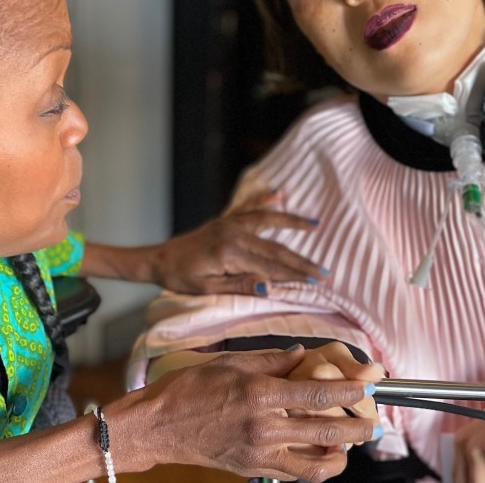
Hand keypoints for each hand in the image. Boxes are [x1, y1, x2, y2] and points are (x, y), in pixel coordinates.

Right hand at [112, 346, 377, 481]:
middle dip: (358, 427)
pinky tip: (321, 455)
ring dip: (340, 456)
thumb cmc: (188, 390)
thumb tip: (302, 354)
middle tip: (374, 422)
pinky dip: (313, 467)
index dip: (349, 391)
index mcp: (260, 394)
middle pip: (326, 431)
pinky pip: (294, 474)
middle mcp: (264, 426)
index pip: (317, 395)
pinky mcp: (252, 469)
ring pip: (315, 464)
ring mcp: (259, 453)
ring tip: (351, 445)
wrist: (157, 426)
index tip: (369, 385)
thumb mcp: (229, 363)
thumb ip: (270, 360)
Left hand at [152, 189, 324, 294]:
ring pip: (268, 220)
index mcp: (229, 253)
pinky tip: (279, 194)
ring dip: (292, 222)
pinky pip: (249, 206)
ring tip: (315, 223)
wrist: (160, 259)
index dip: (294, 275)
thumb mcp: (207, 289)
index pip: (269, 267)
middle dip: (301, 260)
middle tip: (324, 270)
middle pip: (275, 248)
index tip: (316, 281)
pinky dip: (264, 199)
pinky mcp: (226, 219)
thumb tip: (269, 286)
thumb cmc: (181, 278)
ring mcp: (230, 222)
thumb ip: (239, 285)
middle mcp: (233, 233)